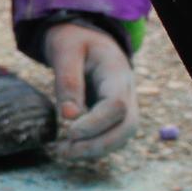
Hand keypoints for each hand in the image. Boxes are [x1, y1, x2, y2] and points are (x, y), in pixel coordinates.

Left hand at [44, 23, 137, 161]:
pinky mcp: (114, 114)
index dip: (96, 123)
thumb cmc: (73, 41)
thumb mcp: (65, 52)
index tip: (70, 132)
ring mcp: (125, 103)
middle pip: (127, 126)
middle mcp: (127, 90)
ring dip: (96, 150)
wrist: (85, 37)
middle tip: (66, 152)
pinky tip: (70, 149)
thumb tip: (68, 117)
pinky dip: (94, 146)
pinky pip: (112, 135)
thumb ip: (68, 82)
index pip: (116, 105)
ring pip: (122, 135)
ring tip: (64, 153)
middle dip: (99, 144)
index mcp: (117, 72)